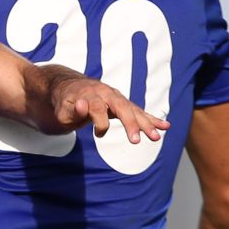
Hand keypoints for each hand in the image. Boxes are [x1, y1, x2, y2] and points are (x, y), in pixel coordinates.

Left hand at [50, 76, 168, 142]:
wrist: (69, 88)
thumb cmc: (65, 103)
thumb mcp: (62, 109)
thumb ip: (73, 110)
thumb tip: (83, 105)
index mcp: (89, 94)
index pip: (98, 108)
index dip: (100, 123)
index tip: (99, 135)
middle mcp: (105, 93)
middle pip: (121, 106)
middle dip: (130, 123)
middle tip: (137, 140)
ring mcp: (116, 97)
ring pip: (133, 110)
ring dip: (146, 123)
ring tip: (157, 137)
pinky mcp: (122, 104)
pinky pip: (138, 111)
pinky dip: (150, 119)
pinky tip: (165, 126)